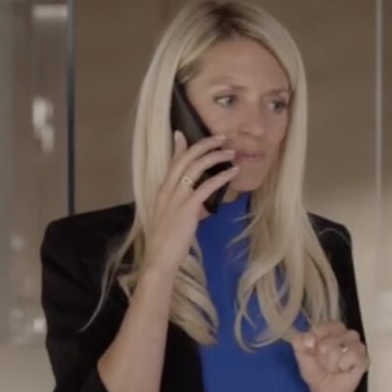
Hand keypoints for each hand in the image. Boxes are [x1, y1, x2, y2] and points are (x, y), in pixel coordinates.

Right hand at [141, 132, 239, 273]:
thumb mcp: (174, 220)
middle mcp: (168, 189)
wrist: (159, 258)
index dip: (179, 146)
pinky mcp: (188, 207)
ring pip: (196, 167)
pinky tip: (232, 172)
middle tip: (221, 138)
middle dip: (205, 144)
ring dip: (215, 156)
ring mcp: (177, 197)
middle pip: (186, 158)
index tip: (183, 133)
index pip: (172, 162)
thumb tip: (202, 206)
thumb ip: (188, 208)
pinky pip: (207, 186)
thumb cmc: (166, 243)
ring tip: (230, 152)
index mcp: (163, 191)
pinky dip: (221, 176)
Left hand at [290, 322, 368, 391]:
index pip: (324, 326)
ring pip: (345, 345)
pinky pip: (354, 355)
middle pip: (333, 338)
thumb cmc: (317, 374)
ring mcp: (356, 346)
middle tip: (325, 365)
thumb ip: (300, 347)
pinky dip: (345, 365)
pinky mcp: (364, 358)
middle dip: (325, 356)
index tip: (313, 350)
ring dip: (335, 362)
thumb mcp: (303, 362)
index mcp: (328, 332)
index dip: (317, 338)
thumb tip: (309, 337)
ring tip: (335, 368)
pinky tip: (344, 370)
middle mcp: (344, 335)